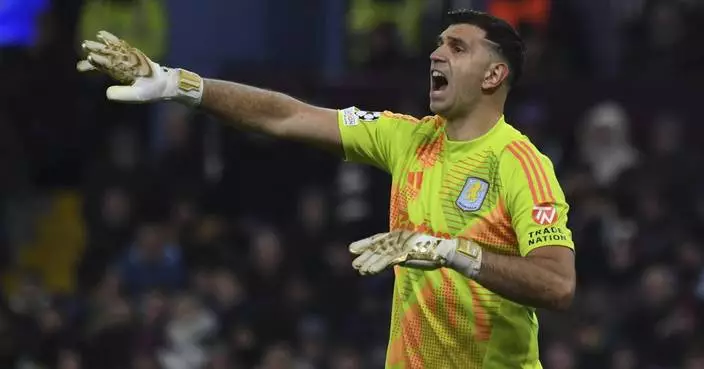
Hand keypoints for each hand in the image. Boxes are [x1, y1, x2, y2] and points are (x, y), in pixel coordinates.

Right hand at [77, 30, 202, 104]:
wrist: (169, 83)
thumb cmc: (154, 90)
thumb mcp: (139, 95)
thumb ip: (123, 94)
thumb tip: (106, 93)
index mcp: (130, 69)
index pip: (111, 64)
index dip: (99, 62)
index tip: (89, 59)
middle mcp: (131, 60)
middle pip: (110, 54)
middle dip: (97, 50)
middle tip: (84, 47)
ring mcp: (133, 57)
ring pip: (114, 49)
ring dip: (101, 46)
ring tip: (87, 44)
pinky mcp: (135, 57)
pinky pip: (121, 47)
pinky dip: (112, 41)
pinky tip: (104, 36)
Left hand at [348, 231, 481, 275]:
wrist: (445, 252)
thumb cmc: (430, 253)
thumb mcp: (410, 254)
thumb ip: (398, 256)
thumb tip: (387, 261)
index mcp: (399, 236)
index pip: (378, 239)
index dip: (365, 243)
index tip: (352, 248)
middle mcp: (398, 238)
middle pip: (377, 246)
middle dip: (365, 254)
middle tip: (354, 263)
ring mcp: (401, 245)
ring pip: (381, 254)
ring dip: (369, 262)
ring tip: (358, 269)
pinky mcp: (404, 253)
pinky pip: (388, 260)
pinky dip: (378, 265)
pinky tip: (369, 271)